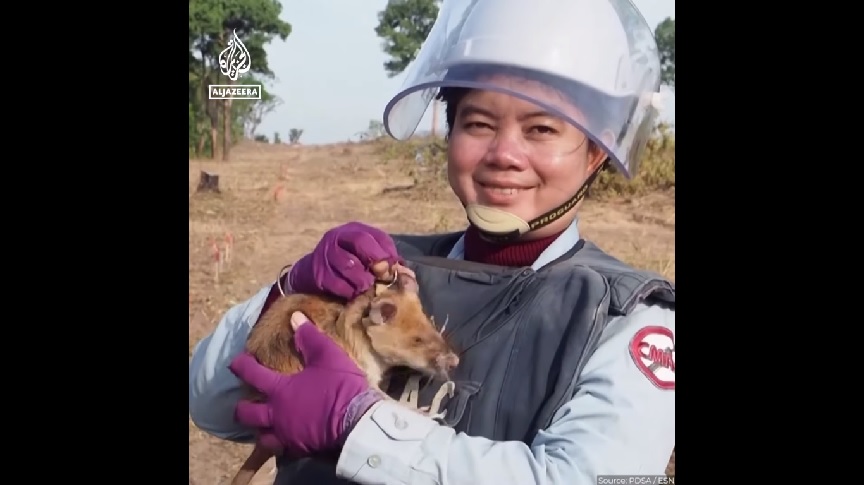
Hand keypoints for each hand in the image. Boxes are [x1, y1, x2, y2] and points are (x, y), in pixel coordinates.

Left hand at [228, 312, 381, 456]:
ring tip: (264, 424)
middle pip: (247, 414)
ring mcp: (287, 434)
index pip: (252, 375)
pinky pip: (282, 448)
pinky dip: (280, 441)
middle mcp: (277, 414)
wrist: (358, 422)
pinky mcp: (300, 449)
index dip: (241, 366)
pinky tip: (287, 436)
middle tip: (245, 402)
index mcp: (280, 390)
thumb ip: (309, 337)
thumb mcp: (327, 355)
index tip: (236, 362)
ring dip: (260, 428)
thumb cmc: (340, 386)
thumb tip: (295, 317)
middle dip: (242, 407)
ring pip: (262, 436)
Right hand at [288, 222, 401, 299]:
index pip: (374, 236)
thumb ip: (383, 258)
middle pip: (359, 241)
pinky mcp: (317, 273)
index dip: (386, 251)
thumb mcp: (365, 256)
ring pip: (348, 264)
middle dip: (374, 259)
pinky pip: (336, 283)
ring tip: (368, 287)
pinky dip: (348, 291)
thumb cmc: (348, 264)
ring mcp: (325, 254)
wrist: (313, 272)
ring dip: (362, 279)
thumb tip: (401, 269)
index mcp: (353, 231)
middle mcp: (337, 237)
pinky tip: (353, 294)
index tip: (393, 267)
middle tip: (381, 275)